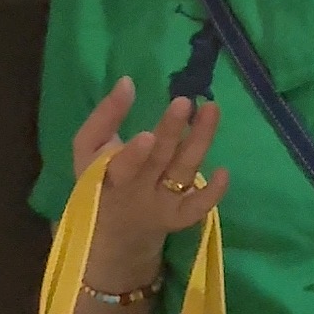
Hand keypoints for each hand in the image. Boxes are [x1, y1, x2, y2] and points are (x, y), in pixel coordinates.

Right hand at [72, 78, 228, 286]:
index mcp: (108, 175)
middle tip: (184, 102)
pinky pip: (198, 208)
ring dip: (198, 142)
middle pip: (158, 161)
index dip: (134, 155)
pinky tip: (224, 171)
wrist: (113, 230)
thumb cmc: (101, 179)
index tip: (148, 134)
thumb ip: (106, 116)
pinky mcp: (180, 216)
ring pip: (183, 173)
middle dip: (171, 132)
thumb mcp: (89, 148)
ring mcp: (162, 205)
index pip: (122, 167)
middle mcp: (138, 192)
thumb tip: (128, 82)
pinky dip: (212, 193)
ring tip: (211, 110)